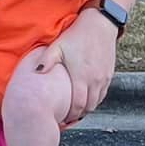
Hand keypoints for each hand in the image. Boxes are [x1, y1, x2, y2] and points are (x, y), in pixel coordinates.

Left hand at [35, 8, 116, 125]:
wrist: (100, 25)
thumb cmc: (76, 35)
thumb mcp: (58, 46)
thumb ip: (46, 61)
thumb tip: (35, 73)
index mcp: (81, 77)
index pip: (77, 106)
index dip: (70, 117)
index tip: (60, 120)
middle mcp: (95, 81)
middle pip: (88, 108)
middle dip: (77, 116)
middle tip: (65, 119)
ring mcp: (104, 79)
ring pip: (96, 102)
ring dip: (86, 109)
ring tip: (74, 112)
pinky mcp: (109, 75)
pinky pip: (102, 94)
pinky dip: (94, 100)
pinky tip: (85, 99)